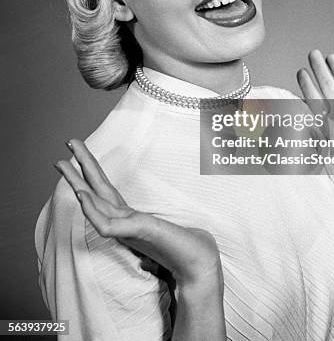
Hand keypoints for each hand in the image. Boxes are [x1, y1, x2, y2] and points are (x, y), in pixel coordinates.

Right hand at [54, 140, 222, 289]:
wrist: (199, 263)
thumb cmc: (184, 246)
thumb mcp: (166, 227)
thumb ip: (150, 226)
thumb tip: (142, 226)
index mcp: (130, 215)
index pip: (105, 188)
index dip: (91, 169)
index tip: (78, 151)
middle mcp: (124, 220)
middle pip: (97, 187)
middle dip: (81, 165)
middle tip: (68, 140)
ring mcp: (128, 228)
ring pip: (95, 202)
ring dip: (78, 183)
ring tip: (63, 164)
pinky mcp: (136, 235)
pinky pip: (108, 224)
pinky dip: (92, 211)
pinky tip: (82, 195)